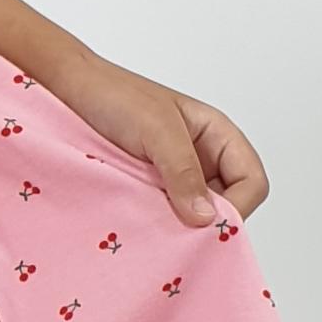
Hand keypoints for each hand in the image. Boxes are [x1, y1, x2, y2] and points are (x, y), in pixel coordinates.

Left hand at [48, 53, 267, 226]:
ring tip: (155, 228)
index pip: (252, 182)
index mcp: (218, 136)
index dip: (238, 206)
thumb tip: (207, 217)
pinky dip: (159, 225)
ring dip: (180, 226)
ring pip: (196, 215)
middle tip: (178, 232)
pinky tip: (141, 226)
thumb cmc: (116, 96)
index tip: (205, 223)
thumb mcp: (156, 129)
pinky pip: (167, 215)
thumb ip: (183, 170)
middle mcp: (203, 159)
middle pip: (229, 205)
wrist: (69, 90)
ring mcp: (175, 176)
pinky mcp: (149, 190)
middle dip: (208, 222)